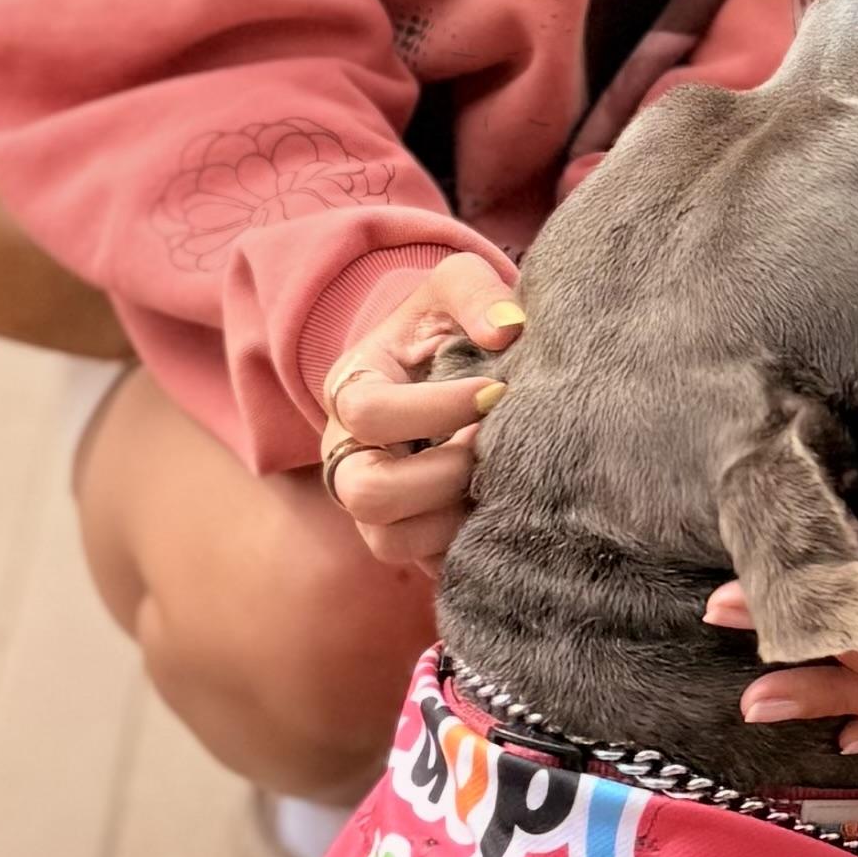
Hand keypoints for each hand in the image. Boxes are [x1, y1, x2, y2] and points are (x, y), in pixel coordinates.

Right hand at [314, 251, 524, 573]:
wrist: (449, 370)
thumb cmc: (446, 327)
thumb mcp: (452, 288)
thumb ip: (474, 292)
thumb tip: (509, 329)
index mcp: (350, 390)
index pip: (368, 413)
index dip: (435, 409)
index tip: (496, 392)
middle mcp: (348, 456)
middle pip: (364, 493)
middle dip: (440, 474)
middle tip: (488, 448)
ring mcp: (372, 508)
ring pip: (389, 541)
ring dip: (453, 516)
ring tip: (494, 479)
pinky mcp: (409, 542)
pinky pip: (428, 568)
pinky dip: (468, 546)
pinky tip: (501, 508)